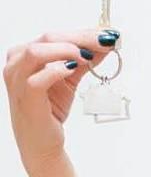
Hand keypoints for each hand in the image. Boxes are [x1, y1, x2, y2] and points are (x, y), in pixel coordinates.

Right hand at [3, 28, 119, 175]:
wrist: (41, 143)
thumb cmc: (48, 111)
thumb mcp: (68, 80)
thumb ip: (83, 62)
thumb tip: (104, 46)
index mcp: (24, 54)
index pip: (54, 36)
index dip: (82, 33)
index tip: (106, 35)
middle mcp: (17, 63)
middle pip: (48, 38)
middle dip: (81, 38)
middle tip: (105, 41)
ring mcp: (18, 80)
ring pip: (38, 52)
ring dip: (66, 50)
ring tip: (87, 56)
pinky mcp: (26, 97)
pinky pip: (38, 79)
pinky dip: (57, 70)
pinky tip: (73, 68)